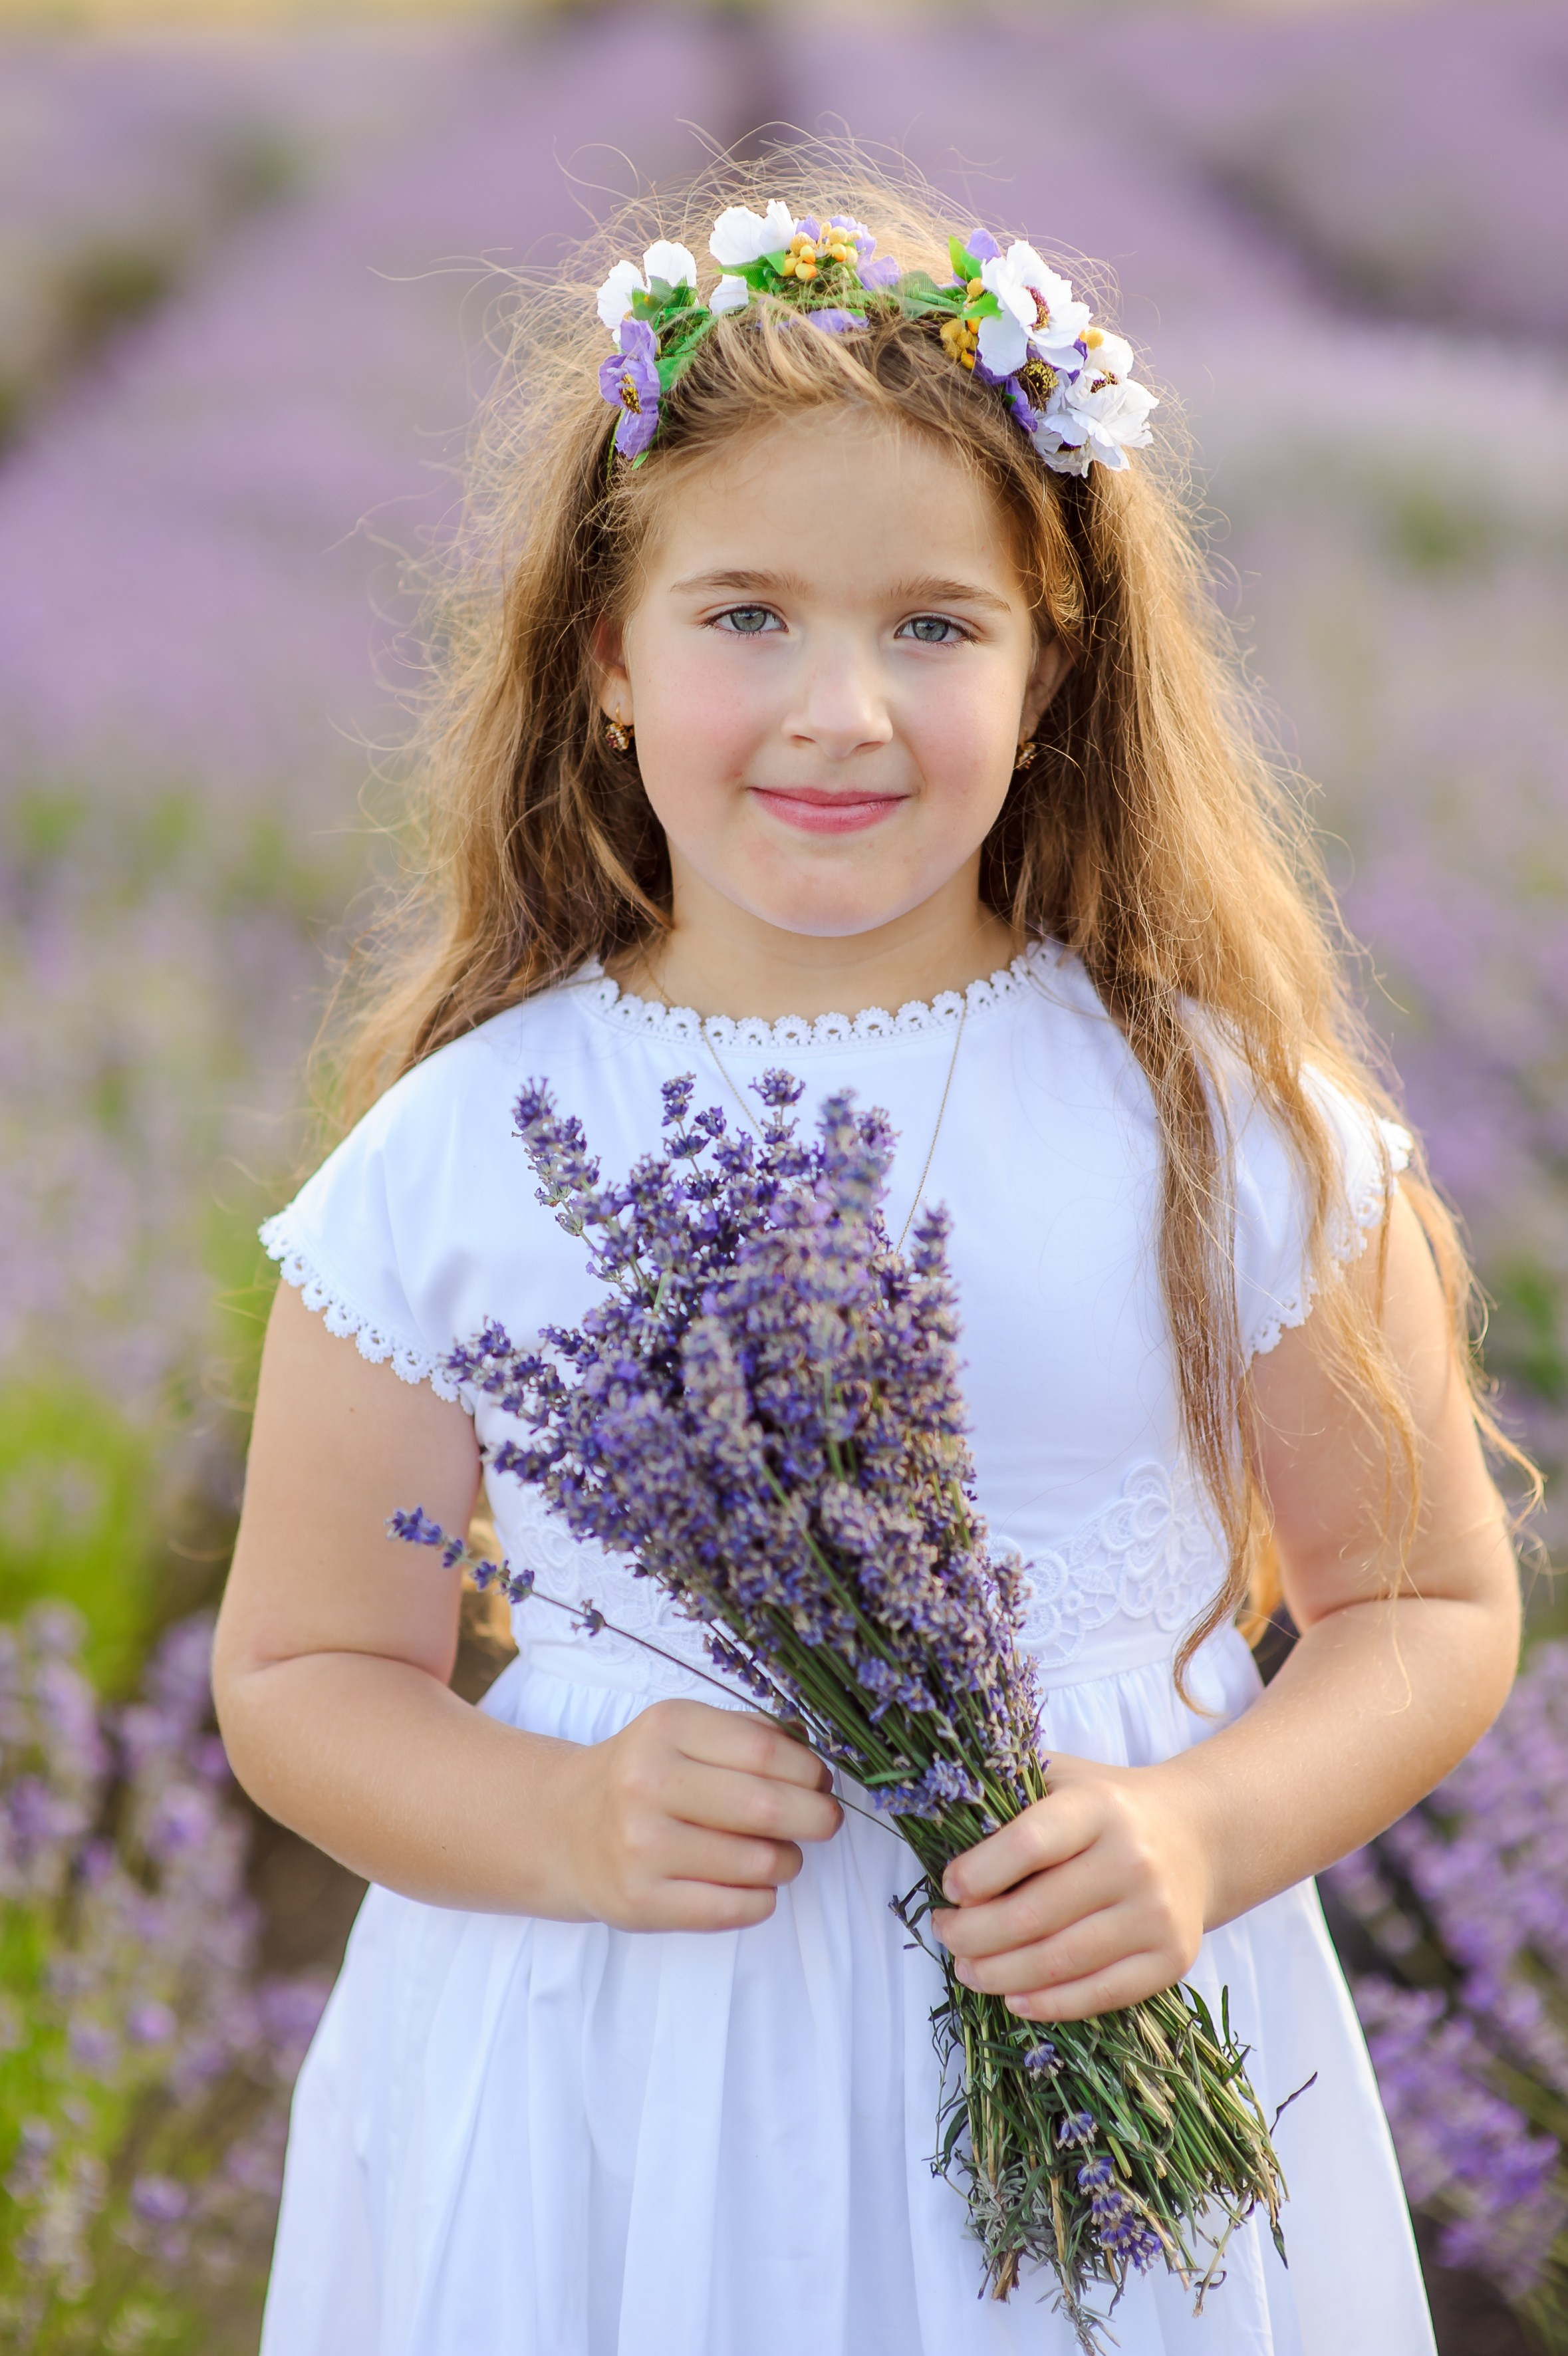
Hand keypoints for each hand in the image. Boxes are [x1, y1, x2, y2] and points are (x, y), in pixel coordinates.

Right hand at [559, 1699, 841, 1933]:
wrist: (564, 1827)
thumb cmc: (644, 1775)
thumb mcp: (683, 1731)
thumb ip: (748, 1733)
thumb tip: (815, 1756)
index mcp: (667, 1728)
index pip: (765, 1751)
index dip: (810, 1771)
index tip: (821, 1782)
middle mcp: (647, 1784)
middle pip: (766, 1806)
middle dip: (815, 1818)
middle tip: (824, 1821)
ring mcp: (640, 1847)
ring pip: (758, 1863)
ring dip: (787, 1861)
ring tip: (778, 1854)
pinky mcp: (640, 1902)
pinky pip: (734, 1908)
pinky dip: (762, 1899)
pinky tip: (753, 1885)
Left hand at [929, 1751, 1211, 2019]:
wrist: (1198, 1836)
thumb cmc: (1106, 1807)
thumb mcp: (1062, 1779)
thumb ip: (1009, 1797)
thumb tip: (940, 1833)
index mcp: (1098, 1807)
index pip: (1027, 1844)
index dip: (976, 1873)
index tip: (947, 1887)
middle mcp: (1132, 1859)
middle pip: (1032, 1915)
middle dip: (972, 1934)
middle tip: (945, 1933)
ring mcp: (1155, 1914)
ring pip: (1058, 1962)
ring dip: (998, 1975)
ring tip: (967, 1968)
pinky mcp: (1171, 1959)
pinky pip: (1098, 1994)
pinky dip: (1047, 2004)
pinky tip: (1013, 1997)